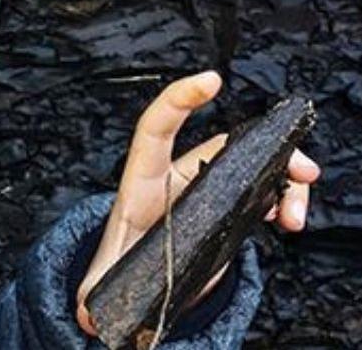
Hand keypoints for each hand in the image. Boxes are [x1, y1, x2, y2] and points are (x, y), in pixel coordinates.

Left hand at [75, 71, 320, 335]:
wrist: (134, 272)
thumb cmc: (120, 260)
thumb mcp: (108, 272)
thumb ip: (98, 287)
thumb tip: (88, 311)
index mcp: (142, 181)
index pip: (155, 128)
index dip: (178, 100)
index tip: (210, 80)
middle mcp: (176, 176)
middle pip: (225, 145)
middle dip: (269, 150)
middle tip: (303, 170)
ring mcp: (205, 188)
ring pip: (253, 168)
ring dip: (284, 184)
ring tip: (296, 216)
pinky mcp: (225, 207)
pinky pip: (262, 192)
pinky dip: (284, 201)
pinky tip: (290, 220)